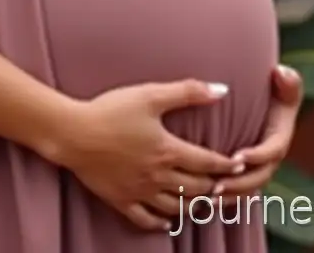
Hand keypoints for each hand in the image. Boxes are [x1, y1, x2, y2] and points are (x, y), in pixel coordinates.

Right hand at [54, 79, 245, 230]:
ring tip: (203, 200)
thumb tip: (221, 90)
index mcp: (168, 150)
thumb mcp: (150, 94)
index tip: (240, 164)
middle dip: (214, 186)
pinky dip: (161, 222)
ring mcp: (140, 191)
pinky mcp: (121, 200)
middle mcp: (158, 176)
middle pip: (196, 188)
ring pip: (176, 207)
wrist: (73, 133)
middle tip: (225, 184)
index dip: (227, 164)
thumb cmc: (111, 110)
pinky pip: (146, 220)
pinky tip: (168, 220)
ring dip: (193, 205)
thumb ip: (187, 92)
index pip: (207, 163)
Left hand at [212, 64, 302, 205]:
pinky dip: (222, 199)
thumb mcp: (283, 83)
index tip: (238, 155)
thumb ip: (287, 80)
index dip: (257, 156)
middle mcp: (270, 159)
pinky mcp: (243, 174)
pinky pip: (235, 193)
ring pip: (245, 190)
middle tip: (216, 185)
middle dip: (239, 183)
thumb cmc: (271, 89)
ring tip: (206, 198)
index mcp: (280, 139)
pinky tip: (200, 201)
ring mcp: (257, 169)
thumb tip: (281, 73)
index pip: (272, 152)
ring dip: (228, 196)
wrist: (261, 99)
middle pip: (258, 178)